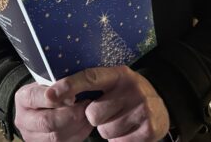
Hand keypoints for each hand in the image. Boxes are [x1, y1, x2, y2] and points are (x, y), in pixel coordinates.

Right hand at [14, 82, 92, 141]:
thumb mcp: (53, 79)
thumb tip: (72, 89)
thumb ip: (60, 82)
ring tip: (89, 112)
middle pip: (46, 122)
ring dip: (77, 124)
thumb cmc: (53, 87)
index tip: (73, 96)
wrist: (47, 103)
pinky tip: (87, 122)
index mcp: (23, 97)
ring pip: (56, 136)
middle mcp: (24, 119)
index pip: (35, 98)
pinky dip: (80, 133)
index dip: (56, 98)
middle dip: (71, 114)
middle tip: (86, 105)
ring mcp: (32, 135)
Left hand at [47, 66, 169, 141]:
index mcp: (119, 74)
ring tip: (121, 120)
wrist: (160, 107)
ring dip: (109, 130)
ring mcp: (143, 108)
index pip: (91, 77)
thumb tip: (55, 95)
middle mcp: (132, 88)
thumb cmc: (127, 95)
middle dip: (95, 118)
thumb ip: (91, 86)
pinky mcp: (150, 128)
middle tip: (109, 111)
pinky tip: (129, 129)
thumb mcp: (114, 82)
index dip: (69, 86)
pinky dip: (121, 140)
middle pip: (93, 114)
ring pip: (105, 131)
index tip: (50, 94)